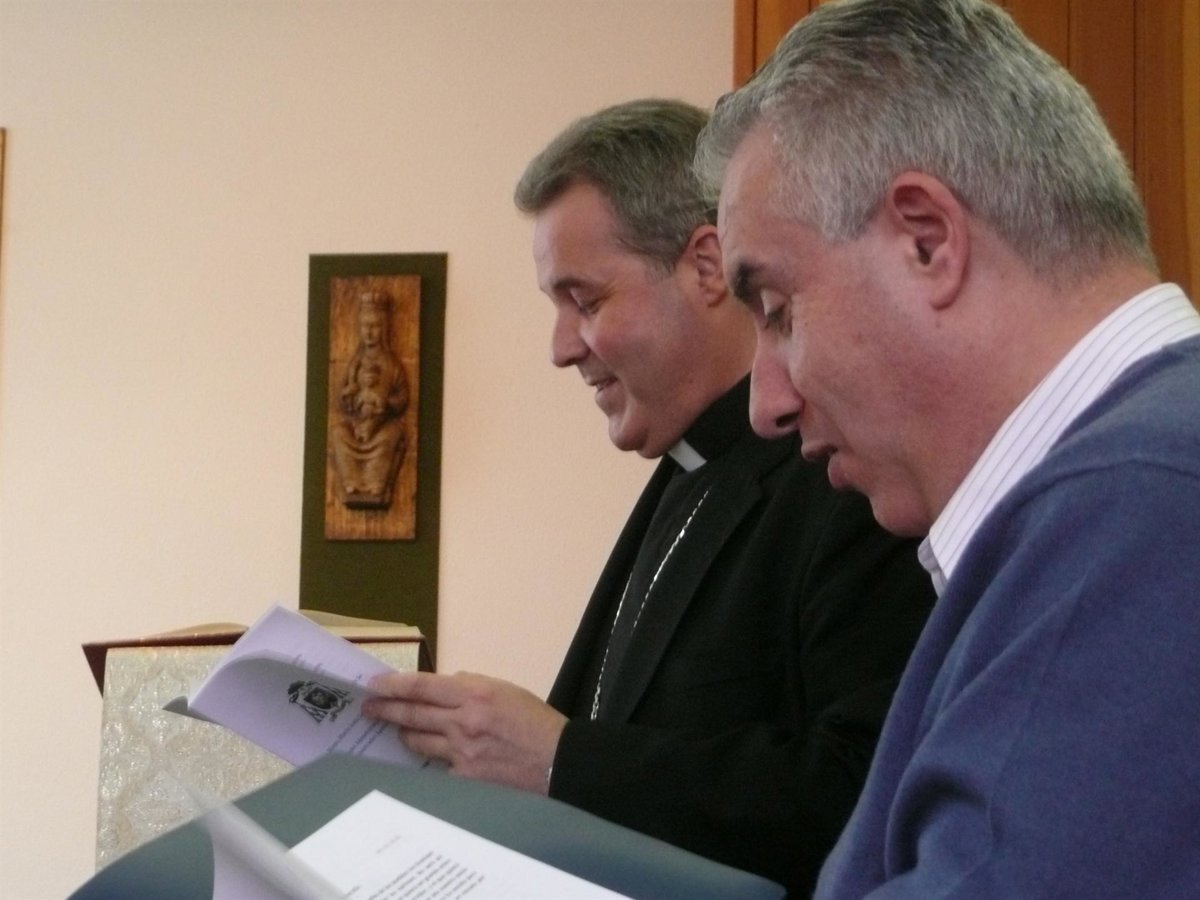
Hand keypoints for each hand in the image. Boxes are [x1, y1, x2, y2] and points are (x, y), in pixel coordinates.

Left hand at [362, 671, 566, 793]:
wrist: (557, 761)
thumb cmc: (535, 722)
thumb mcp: (505, 690)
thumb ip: (471, 685)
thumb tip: (444, 687)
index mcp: (475, 693)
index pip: (422, 686)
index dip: (394, 685)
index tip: (374, 684)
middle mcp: (463, 721)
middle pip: (413, 713)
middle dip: (386, 709)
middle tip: (368, 707)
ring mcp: (461, 753)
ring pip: (419, 740)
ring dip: (403, 733)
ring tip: (394, 729)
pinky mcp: (464, 778)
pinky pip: (437, 765)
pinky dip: (431, 758)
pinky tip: (426, 756)